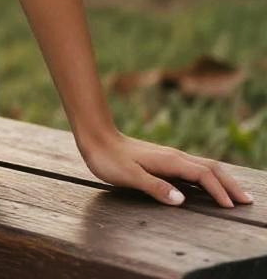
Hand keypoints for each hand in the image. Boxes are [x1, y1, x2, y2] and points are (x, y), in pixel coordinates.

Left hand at [78, 129, 255, 207]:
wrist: (95, 136)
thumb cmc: (109, 158)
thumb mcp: (128, 175)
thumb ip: (154, 187)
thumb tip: (181, 199)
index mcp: (169, 161)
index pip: (203, 175)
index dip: (218, 191)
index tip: (232, 207)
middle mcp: (173, 156)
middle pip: (210, 167)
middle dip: (230, 183)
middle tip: (248, 200)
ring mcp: (169, 156)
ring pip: (204, 165)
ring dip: (222, 179)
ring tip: (237, 193)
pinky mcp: (163, 158)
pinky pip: (194, 166)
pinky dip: (209, 175)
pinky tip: (209, 183)